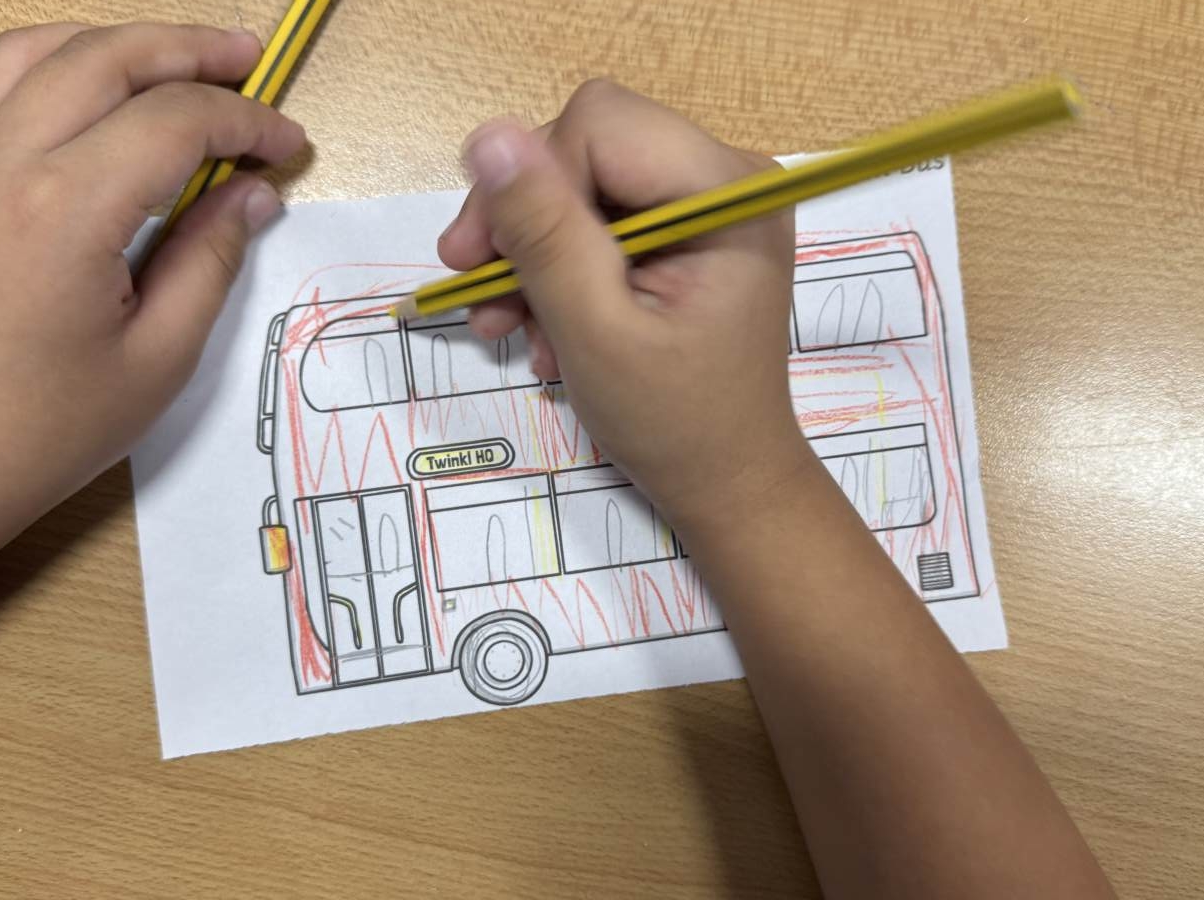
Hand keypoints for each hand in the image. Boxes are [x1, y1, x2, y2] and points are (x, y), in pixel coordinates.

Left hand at [0, 22, 305, 527]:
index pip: (176, 120)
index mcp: (66, 210)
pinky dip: (59, 61)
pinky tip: (102, 88)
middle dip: (194, 51)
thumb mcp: (158, 357)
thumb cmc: (41, 430)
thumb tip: (254, 192)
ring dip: (124, 44)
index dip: (246, 123)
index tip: (289, 147)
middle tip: (257, 65)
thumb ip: (212, 259)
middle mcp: (5, 162)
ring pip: (47, 49)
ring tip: (185, 61)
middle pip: (111, 57)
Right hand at [436, 80, 803, 529]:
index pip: (597, 125)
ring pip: (583, 180)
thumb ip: (543, 233)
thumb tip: (488, 138)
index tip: (475, 259)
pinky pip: (602, 216)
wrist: (727, 480)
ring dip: (532, 252)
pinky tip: (544, 327)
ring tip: (506, 326)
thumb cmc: (674, 421)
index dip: (527, 183)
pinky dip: (561, 266)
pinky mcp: (687, 230)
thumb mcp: (594, 330)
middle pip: (586, 144)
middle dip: (522, 220)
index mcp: (728, 191)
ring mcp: (707, 201)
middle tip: (477, 293)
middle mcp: (727, 177)